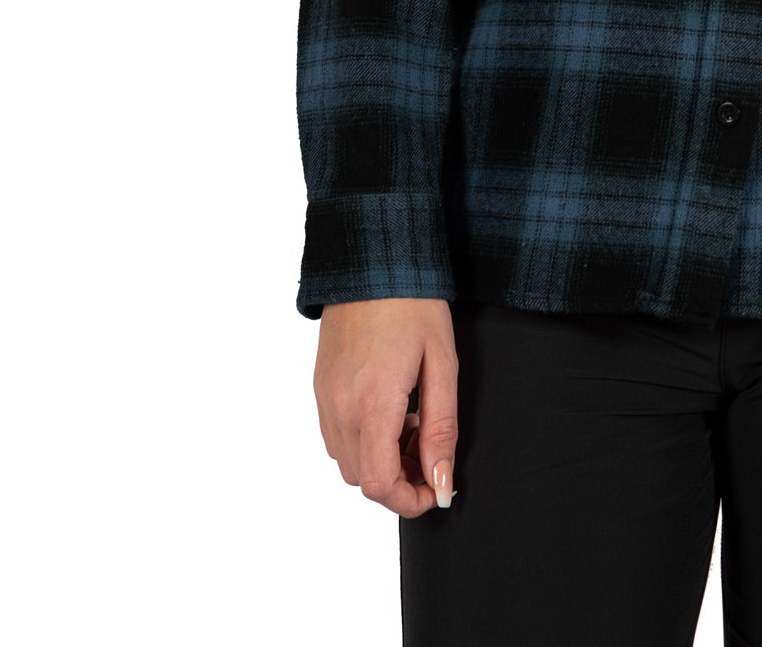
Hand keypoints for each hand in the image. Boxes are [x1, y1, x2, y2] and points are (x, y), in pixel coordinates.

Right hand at [314, 296, 459, 517]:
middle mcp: (339, 408)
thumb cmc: (414, 305)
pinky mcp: (318, 387)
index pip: (378, 484)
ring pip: (347, 461)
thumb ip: (441, 429)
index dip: (409, 501)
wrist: (373, 260)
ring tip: (413, 421)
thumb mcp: (442, 364)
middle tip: (431, 447)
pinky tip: (390, 408)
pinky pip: (336, 436)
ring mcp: (323, 398)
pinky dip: (363, 440)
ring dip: (380, 460)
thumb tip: (441, 482)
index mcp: (372, 404)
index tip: (436, 490)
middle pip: (361, 479)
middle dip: (399, 479)